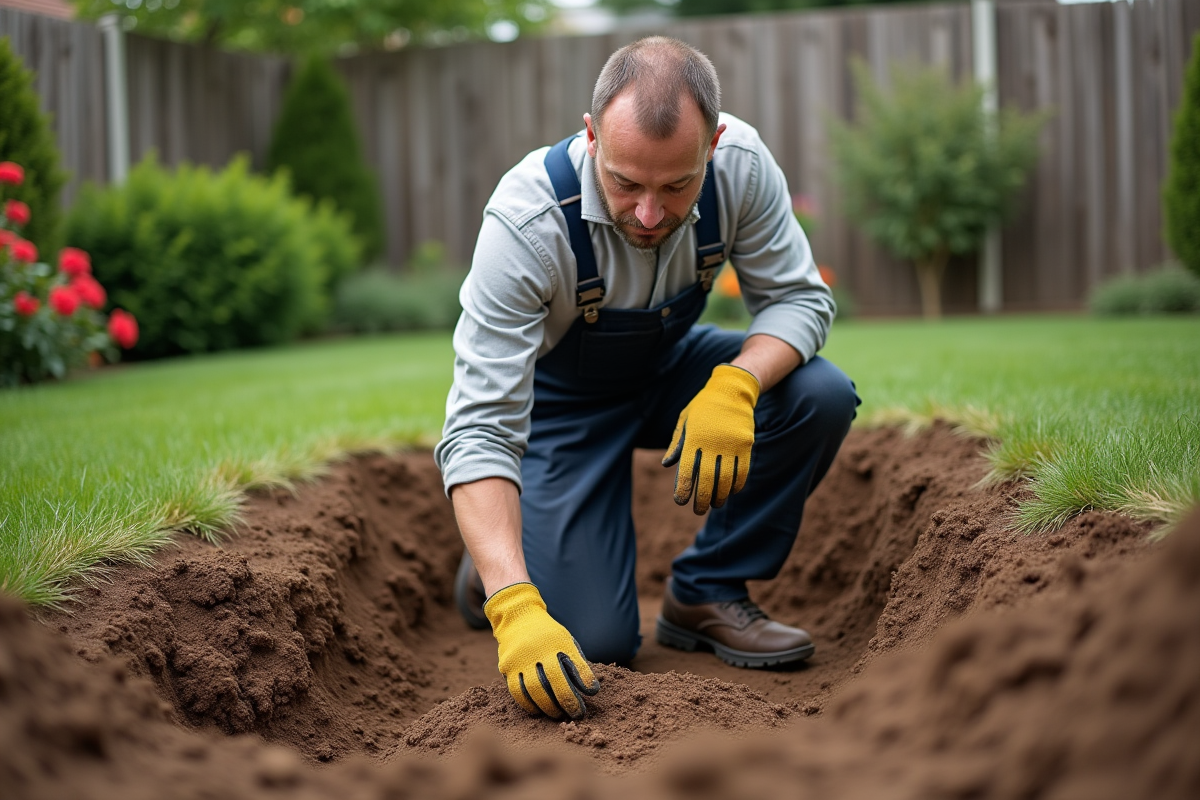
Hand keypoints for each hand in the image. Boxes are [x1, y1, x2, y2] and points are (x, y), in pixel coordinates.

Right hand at [484, 582, 599, 718]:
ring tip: (558, 715)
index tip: (592, 693)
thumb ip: (576, 662)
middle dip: (568, 702)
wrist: (517, 616)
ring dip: (548, 707)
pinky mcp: (507, 667)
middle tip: (576, 714)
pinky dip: (529, 705)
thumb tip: (590, 689)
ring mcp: (520, 659)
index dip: (585, 680)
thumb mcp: (565, 640)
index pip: (574, 665)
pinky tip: (538, 711)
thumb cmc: (547, 634)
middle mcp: (538, 650)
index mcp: (557, 642)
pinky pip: (517, 692)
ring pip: (535, 690)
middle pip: (554, 682)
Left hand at [662, 363, 759, 514]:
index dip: (684, 488)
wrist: (732, 390)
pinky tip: (731, 492)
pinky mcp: (746, 445)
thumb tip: (667, 465)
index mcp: (694, 437)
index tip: (681, 501)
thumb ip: (677, 442)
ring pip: (726, 479)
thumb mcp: (685, 420)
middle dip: (702, 499)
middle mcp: (712, 443)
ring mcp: (731, 444)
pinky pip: (742, 471)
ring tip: (715, 504)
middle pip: (707, 479)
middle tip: (697, 510)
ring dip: (720, 496)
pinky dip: (736, 485)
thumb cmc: (704, 407)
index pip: (687, 470)